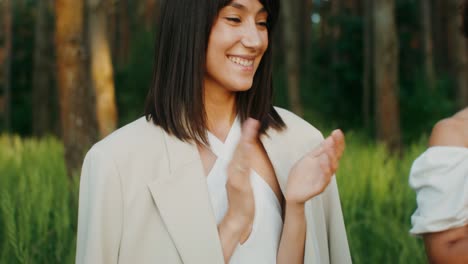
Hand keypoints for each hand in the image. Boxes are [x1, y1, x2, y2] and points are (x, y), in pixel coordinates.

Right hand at [224, 118, 258, 241]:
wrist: (238, 216)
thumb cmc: (242, 198)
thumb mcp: (244, 179)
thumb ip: (244, 167)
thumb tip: (248, 157)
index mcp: (234, 167)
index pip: (240, 148)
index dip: (245, 135)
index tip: (251, 121)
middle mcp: (232, 169)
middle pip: (239, 148)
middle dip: (245, 133)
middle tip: (252, 119)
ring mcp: (235, 176)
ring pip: (240, 155)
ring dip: (245, 141)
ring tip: (251, 127)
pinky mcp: (239, 185)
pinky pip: (242, 168)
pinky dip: (244, 156)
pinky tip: (248, 147)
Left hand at [285, 129, 344, 205]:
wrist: (291, 191)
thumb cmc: (301, 174)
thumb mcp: (309, 159)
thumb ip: (319, 150)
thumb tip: (330, 138)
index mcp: (325, 162)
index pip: (335, 150)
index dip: (337, 141)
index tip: (337, 131)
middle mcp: (327, 170)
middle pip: (335, 158)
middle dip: (336, 147)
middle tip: (335, 137)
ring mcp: (324, 179)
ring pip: (332, 168)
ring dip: (331, 158)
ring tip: (329, 149)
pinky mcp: (319, 188)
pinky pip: (324, 180)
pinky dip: (325, 171)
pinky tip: (323, 162)